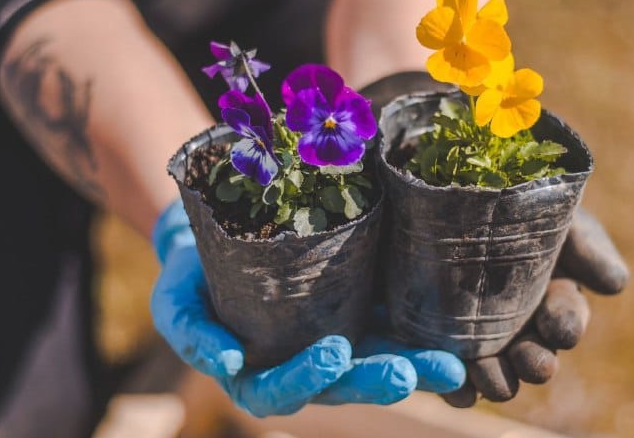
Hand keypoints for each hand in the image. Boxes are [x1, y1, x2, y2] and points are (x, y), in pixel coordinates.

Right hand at [151, 199, 464, 416]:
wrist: (221, 240)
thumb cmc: (193, 277)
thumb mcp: (176, 302)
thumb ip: (192, 334)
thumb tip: (226, 364)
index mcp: (259, 374)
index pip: (281, 392)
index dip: (305, 379)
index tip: (330, 353)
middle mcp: (304, 365)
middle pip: (343, 384)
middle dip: (376, 381)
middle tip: (406, 372)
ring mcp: (337, 339)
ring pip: (378, 362)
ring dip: (416, 366)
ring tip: (451, 365)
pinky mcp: (361, 311)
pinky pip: (394, 327)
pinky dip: (424, 334)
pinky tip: (457, 333)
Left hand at [440, 208, 629, 406]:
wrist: (449, 199)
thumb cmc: (513, 206)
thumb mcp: (553, 213)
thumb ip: (586, 243)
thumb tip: (614, 283)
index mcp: (554, 299)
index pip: (566, 316)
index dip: (565, 321)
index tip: (558, 325)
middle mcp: (523, 329)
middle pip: (535, 357)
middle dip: (535, 362)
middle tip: (528, 359)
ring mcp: (482, 342)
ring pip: (497, 375)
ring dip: (496, 379)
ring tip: (487, 373)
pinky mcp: (441, 347)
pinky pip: (451, 379)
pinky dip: (456, 387)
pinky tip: (456, 387)